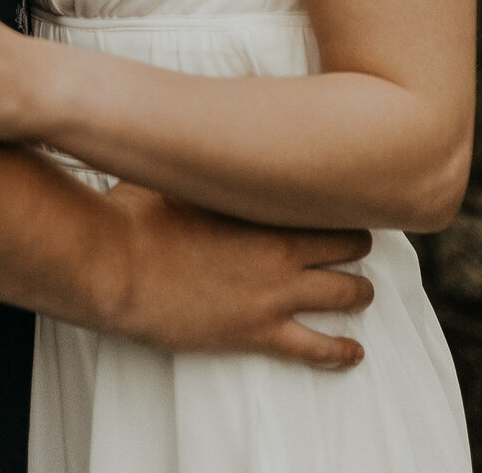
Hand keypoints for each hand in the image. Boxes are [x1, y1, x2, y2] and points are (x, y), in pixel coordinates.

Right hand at [107, 183, 372, 367]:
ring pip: (344, 292)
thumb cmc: (137, 213)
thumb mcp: (175, 172)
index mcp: (261, 205)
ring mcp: (273, 294)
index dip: (336, 198)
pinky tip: (355, 353)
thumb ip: (201, 161)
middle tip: (356, 242)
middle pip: (346, 244)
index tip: (339, 195)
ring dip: (358, 290)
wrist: (117, 266)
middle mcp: (279, 249)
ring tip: (364, 291)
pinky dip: (341, 351)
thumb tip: (198, 129)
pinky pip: (317, 347)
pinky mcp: (258, 332)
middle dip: (355, 242)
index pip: (322, 198)